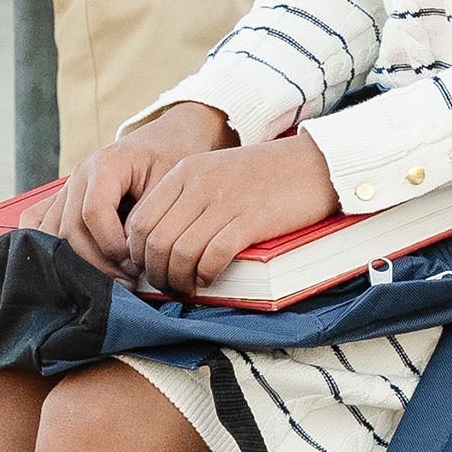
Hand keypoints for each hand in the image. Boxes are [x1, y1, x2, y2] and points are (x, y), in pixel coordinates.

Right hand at [28, 102, 236, 275]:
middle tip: (127, 280)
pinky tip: (70, 270)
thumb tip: (127, 253)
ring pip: (51, 234)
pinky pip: (36, 223)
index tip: (134, 263)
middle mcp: (78, 177)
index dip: (110, 244)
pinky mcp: (61, 200)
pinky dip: (46, 247)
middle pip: (69, 229)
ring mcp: (66, 189)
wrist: (164, 142)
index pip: (93, 212)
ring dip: (77, 263)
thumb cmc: (169, 161)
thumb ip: (146, 216)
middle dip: (97, 262)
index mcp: (104, 165)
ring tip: (110, 278)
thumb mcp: (168, 184)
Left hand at [125, 135, 338, 298]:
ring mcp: (224, 201)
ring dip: (178, 280)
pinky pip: (212, 257)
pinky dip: (206, 275)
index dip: (137, 253)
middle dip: (155, 273)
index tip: (149, 268)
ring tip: (188, 288)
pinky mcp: (250, 220)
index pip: (140, 220)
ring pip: (179, 253)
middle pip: (155, 241)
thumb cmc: (266, 174)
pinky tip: (210, 279)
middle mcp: (199, 184)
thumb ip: (187, 199)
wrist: (315, 163)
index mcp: (185, 171)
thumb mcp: (216, 173)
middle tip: (168, 286)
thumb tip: (161, 244)